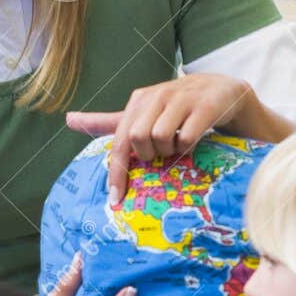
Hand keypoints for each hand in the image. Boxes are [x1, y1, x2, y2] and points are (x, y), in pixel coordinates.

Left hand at [67, 74, 295, 206]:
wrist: (227, 95)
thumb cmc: (182, 110)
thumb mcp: (145, 114)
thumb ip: (109, 121)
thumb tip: (68, 119)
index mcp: (140, 100)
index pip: (119, 140)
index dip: (116, 172)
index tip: (116, 200)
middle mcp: (158, 95)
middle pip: (137, 139)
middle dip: (149, 157)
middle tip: (164, 155)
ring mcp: (183, 97)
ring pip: (160, 138)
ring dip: (171, 152)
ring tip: (181, 146)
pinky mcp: (207, 105)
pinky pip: (187, 137)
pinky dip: (189, 147)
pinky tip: (195, 144)